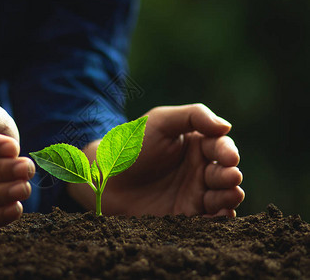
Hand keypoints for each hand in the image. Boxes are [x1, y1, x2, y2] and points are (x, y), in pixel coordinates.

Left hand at [70, 103, 243, 216]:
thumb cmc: (131, 145)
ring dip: (229, 197)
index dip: (228, 152)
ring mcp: (194, 193)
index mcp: (197, 145)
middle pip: (225, 173)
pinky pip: (208, 219)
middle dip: (230, 176)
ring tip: (230, 196)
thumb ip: (193, 116)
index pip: (221, 147)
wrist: (105, 177)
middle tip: (229, 177)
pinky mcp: (185, 215)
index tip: (229, 158)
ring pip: (221, 197)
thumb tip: (226, 126)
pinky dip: (218, 218)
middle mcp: (200, 170)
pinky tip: (221, 215)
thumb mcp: (161, 121)